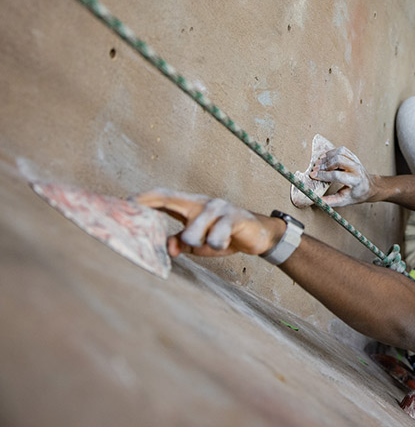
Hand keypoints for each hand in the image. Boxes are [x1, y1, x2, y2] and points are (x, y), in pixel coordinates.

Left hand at [134, 189, 281, 257]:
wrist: (258, 235)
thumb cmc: (223, 235)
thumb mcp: (199, 242)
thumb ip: (182, 242)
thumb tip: (168, 248)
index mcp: (191, 207)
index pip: (164, 198)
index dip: (144, 199)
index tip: (124, 202)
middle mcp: (203, 203)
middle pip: (173, 200)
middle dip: (153, 205)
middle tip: (139, 218)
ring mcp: (220, 208)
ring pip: (197, 223)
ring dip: (194, 237)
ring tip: (202, 245)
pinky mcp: (235, 218)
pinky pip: (220, 231)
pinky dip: (216, 241)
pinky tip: (218, 245)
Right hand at [311, 147, 374, 206]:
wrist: (370, 187)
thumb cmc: (357, 195)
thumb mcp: (344, 201)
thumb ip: (330, 201)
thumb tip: (315, 200)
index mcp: (355, 180)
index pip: (337, 175)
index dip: (323, 175)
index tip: (313, 175)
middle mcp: (356, 168)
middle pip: (338, 161)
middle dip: (324, 165)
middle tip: (314, 169)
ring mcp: (356, 161)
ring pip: (339, 153)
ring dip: (327, 157)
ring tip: (318, 164)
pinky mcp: (353, 156)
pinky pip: (341, 150)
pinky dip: (331, 153)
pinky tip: (325, 159)